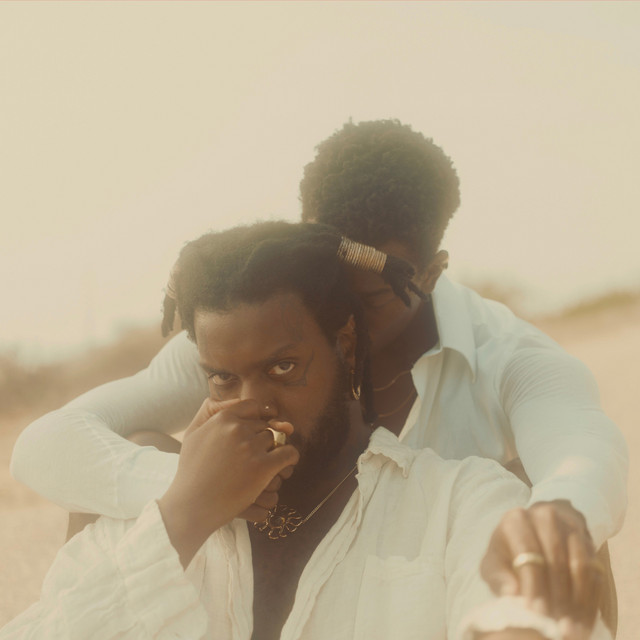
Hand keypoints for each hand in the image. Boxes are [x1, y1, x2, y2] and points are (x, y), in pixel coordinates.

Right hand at [180, 397, 295, 521]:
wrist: (192, 506)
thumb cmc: (191, 472)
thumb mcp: (193, 434)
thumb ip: (208, 411)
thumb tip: (227, 398)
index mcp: (223, 418)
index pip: (252, 407)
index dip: (258, 418)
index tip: (260, 428)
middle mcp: (237, 429)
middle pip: (264, 426)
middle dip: (263, 439)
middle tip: (257, 455)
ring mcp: (251, 447)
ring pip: (276, 440)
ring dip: (274, 451)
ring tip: (266, 466)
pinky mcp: (262, 467)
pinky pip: (288, 454)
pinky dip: (291, 458)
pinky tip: (286, 465)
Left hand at [480, 500, 602, 631]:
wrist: (534, 533)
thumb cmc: (509, 554)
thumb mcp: (494, 563)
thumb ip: (498, 577)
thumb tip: (511, 593)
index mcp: (516, 520)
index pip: (528, 551)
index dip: (533, 583)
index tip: (536, 611)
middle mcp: (544, 516)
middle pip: (556, 558)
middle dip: (557, 596)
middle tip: (557, 626)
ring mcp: (569, 527)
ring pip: (579, 565)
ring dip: (577, 601)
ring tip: (572, 630)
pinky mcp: (588, 541)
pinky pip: (595, 571)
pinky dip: (590, 600)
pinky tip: (584, 623)